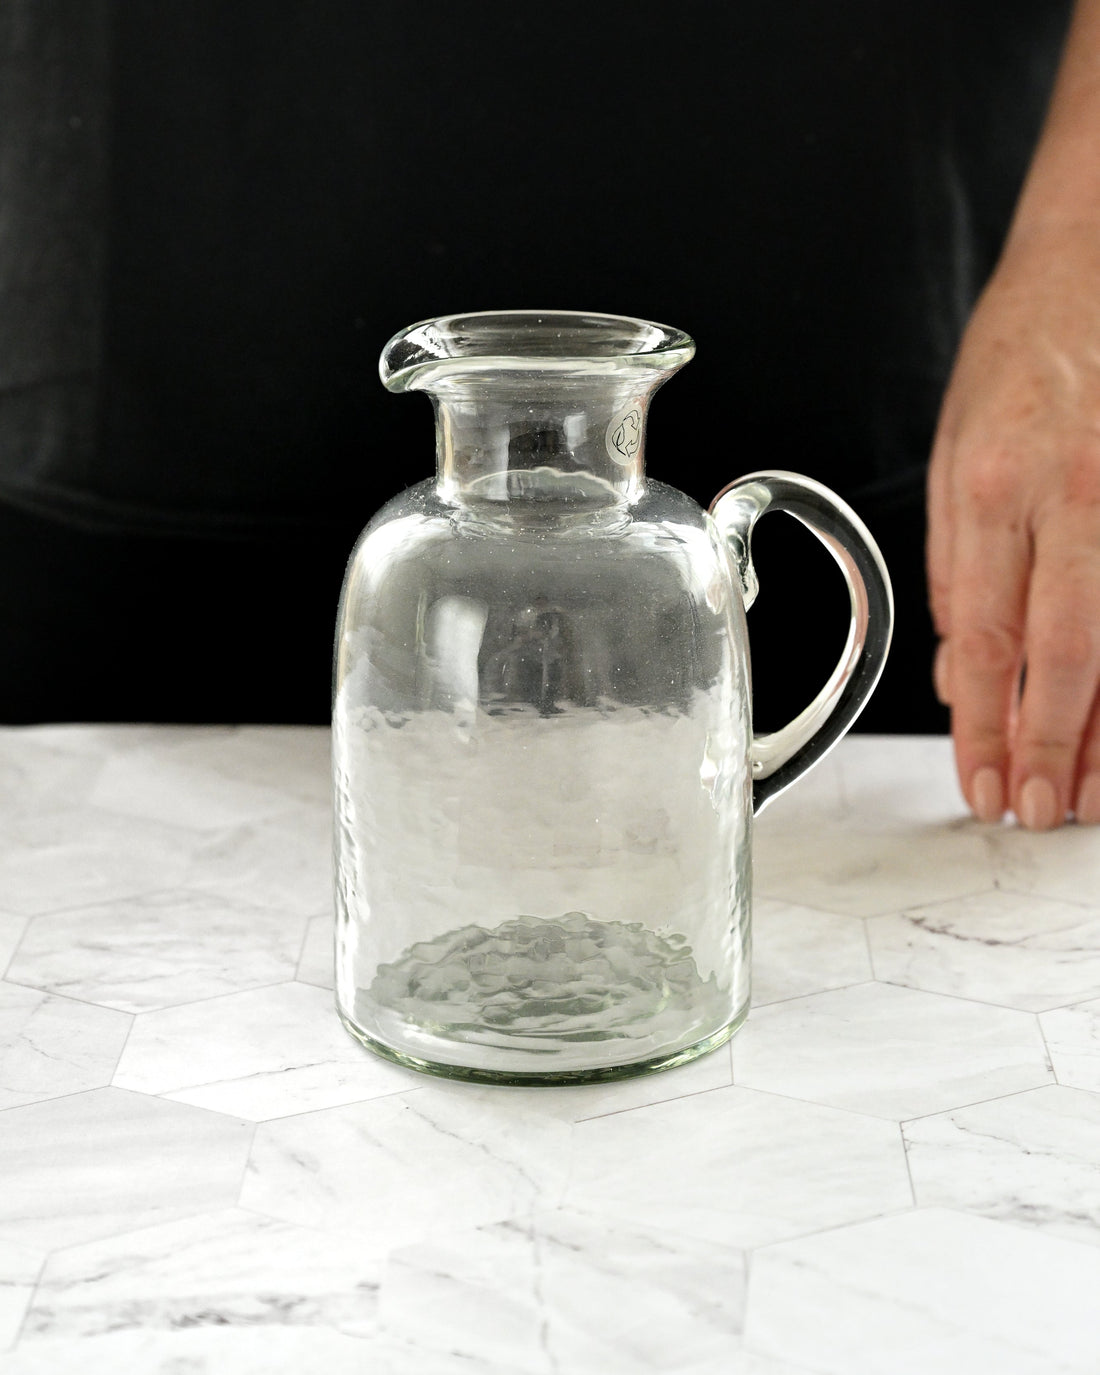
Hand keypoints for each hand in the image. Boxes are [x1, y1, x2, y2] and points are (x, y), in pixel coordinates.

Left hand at [927, 222, 1099, 828]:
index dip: (981, 722)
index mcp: (995, 488)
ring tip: (1095, 798)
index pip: (982, 636)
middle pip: (1065, 652)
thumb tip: (957, 664)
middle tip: (1037, 813)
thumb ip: (953, 561)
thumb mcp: (953, 447)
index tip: (979, 780)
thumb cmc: (1021, 353)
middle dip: (1050, 745)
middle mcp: (1076, 498)